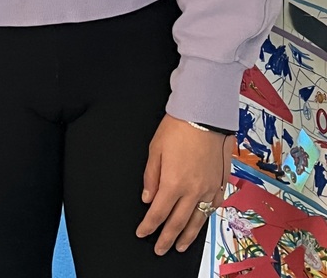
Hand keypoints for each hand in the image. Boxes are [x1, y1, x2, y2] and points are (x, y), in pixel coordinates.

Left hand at [136, 114, 232, 255]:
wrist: (204, 115)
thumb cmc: (178, 127)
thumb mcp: (155, 149)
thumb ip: (151, 176)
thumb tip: (148, 198)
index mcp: (173, 183)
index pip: (158, 213)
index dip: (149, 226)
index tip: (142, 233)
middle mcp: (193, 190)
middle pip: (178, 223)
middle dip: (167, 239)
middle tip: (160, 249)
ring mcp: (209, 188)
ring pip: (198, 220)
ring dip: (188, 236)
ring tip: (181, 246)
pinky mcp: (221, 182)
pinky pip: (214, 206)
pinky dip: (207, 217)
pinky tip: (202, 222)